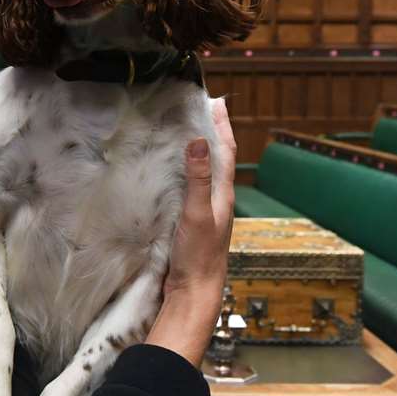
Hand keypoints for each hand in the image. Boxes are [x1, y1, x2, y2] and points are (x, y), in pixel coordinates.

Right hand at [148, 97, 236, 366]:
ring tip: (183, 132)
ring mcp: (206, 212)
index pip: (226, 151)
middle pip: (217, 158)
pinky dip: (184, 173)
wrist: (195, 292)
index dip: (222, 126)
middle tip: (198, 109)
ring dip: (197, 152)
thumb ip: (198, 179)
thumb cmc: (199, 256)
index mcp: (224, 194)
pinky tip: (170, 174)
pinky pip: (190, 189)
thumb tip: (198, 140)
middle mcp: (218, 200)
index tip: (216, 102)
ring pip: (204, 174)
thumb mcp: (198, 213)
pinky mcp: (192, 223)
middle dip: (210, 133)